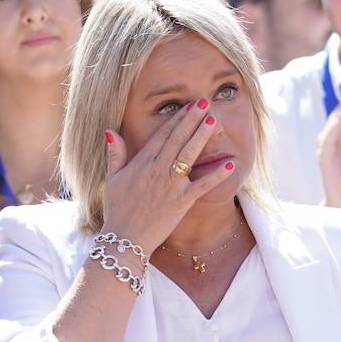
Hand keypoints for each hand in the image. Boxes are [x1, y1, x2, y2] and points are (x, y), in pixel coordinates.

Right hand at [101, 98, 233, 255]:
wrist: (125, 238)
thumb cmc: (117, 210)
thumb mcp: (112, 179)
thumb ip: (115, 154)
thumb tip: (110, 131)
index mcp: (142, 163)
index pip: (162, 135)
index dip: (176, 118)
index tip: (188, 106)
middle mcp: (158, 170)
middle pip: (178, 139)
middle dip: (192, 119)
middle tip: (204, 102)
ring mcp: (171, 185)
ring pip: (190, 154)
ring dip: (202, 136)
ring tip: (214, 120)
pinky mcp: (182, 202)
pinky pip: (203, 186)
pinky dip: (217, 175)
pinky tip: (230, 164)